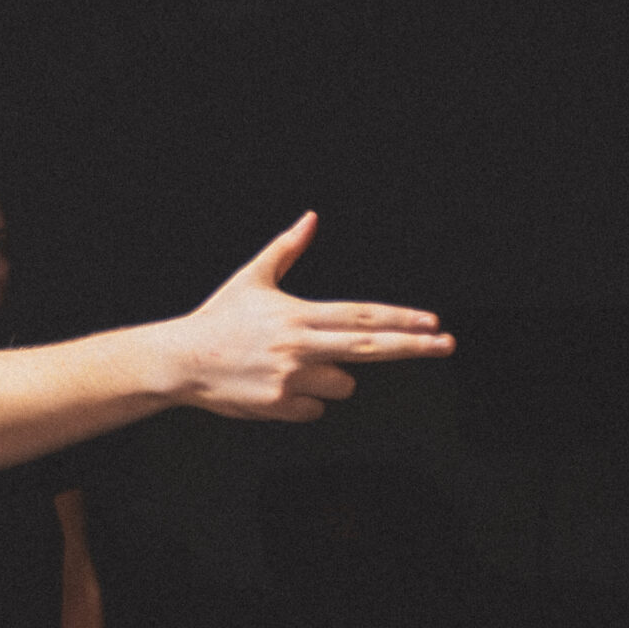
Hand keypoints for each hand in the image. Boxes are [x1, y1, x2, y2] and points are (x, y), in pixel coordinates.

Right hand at [170, 212, 453, 420]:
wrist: (181, 361)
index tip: (432, 321)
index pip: (361, 316)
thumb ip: (286, 249)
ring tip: (289, 366)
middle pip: (371, 348)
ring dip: (329, 378)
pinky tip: (275, 387)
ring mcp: (292, 378)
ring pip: (342, 385)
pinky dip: (302, 401)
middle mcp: (300, 345)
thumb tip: (310, 218)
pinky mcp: (281, 406)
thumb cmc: (220, 319)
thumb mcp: (252, 279)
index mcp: (298, 314)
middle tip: (447, 344)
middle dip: (413, 346)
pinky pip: (315, 409)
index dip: (400, 318)